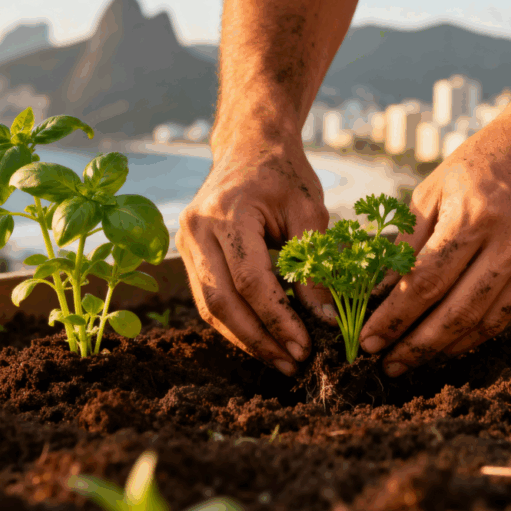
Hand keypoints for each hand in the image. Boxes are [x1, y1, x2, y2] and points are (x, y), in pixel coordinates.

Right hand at [176, 125, 334, 375]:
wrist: (249, 146)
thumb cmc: (284, 175)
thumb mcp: (309, 213)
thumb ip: (314, 266)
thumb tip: (324, 322)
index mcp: (226, 213)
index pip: (250, 280)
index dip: (277, 319)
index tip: (306, 347)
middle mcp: (196, 230)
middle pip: (221, 301)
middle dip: (258, 339)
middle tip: (293, 364)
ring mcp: (185, 243)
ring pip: (209, 307)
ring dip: (246, 339)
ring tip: (281, 360)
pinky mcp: (188, 255)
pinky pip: (208, 298)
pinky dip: (236, 322)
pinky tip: (264, 339)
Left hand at [359, 112, 510, 376]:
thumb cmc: (483, 158)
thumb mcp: (434, 188)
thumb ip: (408, 242)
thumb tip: (379, 292)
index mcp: (471, 216)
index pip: (425, 283)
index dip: (394, 318)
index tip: (368, 341)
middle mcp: (508, 241)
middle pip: (456, 312)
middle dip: (416, 346)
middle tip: (386, 365)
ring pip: (486, 321)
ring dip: (446, 348)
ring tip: (413, 361)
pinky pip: (509, 313)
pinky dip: (477, 333)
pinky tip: (451, 343)